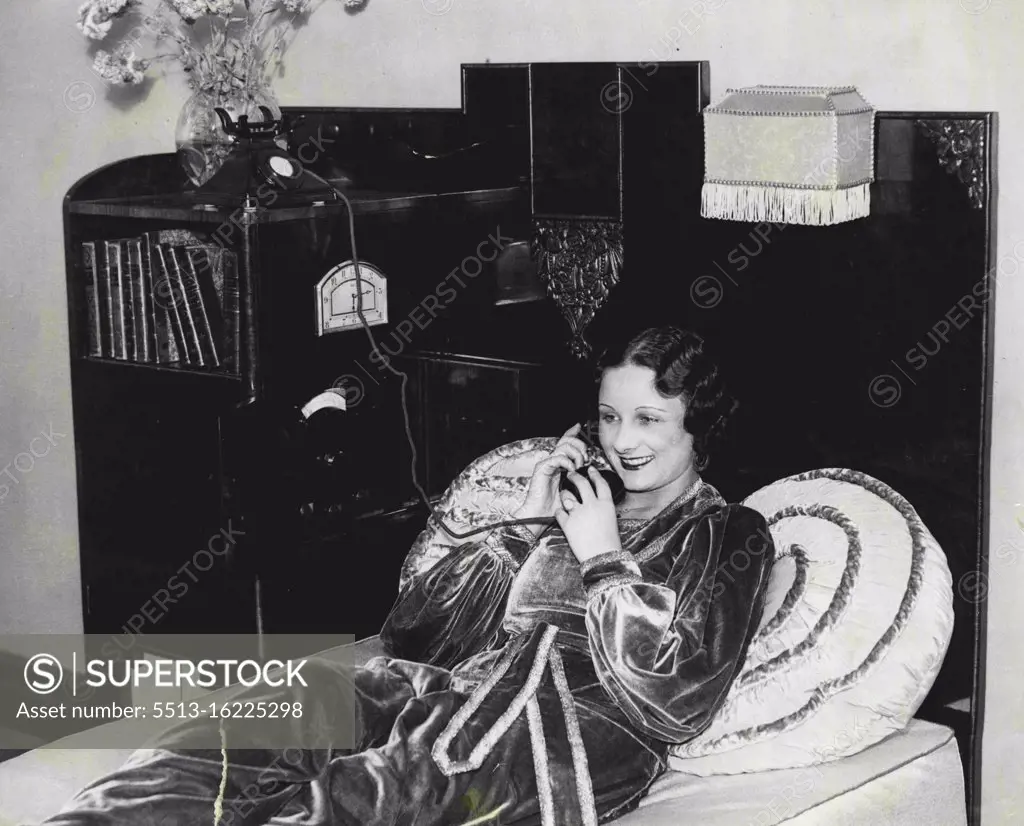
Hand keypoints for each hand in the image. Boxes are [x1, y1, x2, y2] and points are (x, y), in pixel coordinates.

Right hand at [514, 423, 590, 537]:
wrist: (538, 515)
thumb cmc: (552, 506)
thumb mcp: (569, 489)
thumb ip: (575, 478)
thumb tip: (586, 469)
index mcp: (558, 464)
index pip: (564, 443)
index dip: (571, 433)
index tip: (578, 426)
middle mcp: (551, 461)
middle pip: (566, 441)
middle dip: (579, 445)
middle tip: (585, 457)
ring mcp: (546, 464)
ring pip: (563, 447)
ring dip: (576, 453)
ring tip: (580, 464)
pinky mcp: (542, 468)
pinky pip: (557, 457)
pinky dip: (567, 461)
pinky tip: (572, 469)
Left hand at [554, 466, 621, 563]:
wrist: (602, 557)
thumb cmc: (609, 543)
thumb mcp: (611, 521)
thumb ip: (603, 509)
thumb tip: (597, 503)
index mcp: (606, 504)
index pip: (600, 483)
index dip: (595, 474)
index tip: (590, 469)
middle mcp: (592, 505)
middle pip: (582, 483)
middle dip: (575, 476)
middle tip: (571, 474)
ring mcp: (578, 513)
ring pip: (567, 496)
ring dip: (565, 495)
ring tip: (564, 496)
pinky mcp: (567, 523)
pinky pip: (559, 512)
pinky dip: (559, 512)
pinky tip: (560, 513)